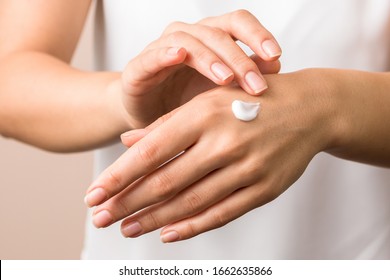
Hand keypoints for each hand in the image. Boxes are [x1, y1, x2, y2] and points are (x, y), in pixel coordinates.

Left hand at [85, 69, 340, 241]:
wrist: (309, 110)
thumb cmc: (252, 101)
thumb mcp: (208, 100)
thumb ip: (168, 124)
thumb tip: (128, 142)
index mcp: (206, 114)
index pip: (151, 151)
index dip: (118, 176)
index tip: (94, 194)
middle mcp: (225, 142)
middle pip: (166, 181)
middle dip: (128, 203)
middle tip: (101, 217)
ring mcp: (248, 168)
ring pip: (191, 202)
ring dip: (154, 219)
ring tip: (127, 228)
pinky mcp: (264, 188)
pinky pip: (222, 213)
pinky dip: (192, 226)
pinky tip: (168, 233)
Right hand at [116, 10, 280, 128]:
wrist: (150, 119)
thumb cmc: (188, 102)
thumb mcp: (222, 91)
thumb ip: (245, 75)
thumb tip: (276, 65)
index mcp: (211, 38)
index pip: (237, 24)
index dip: (257, 35)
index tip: (276, 57)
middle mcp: (188, 37)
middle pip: (217, 33)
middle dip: (239, 58)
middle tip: (256, 86)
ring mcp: (162, 49)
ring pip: (188, 41)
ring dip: (210, 59)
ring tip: (225, 79)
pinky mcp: (139, 67)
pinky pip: (153, 55)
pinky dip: (166, 53)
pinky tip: (179, 56)